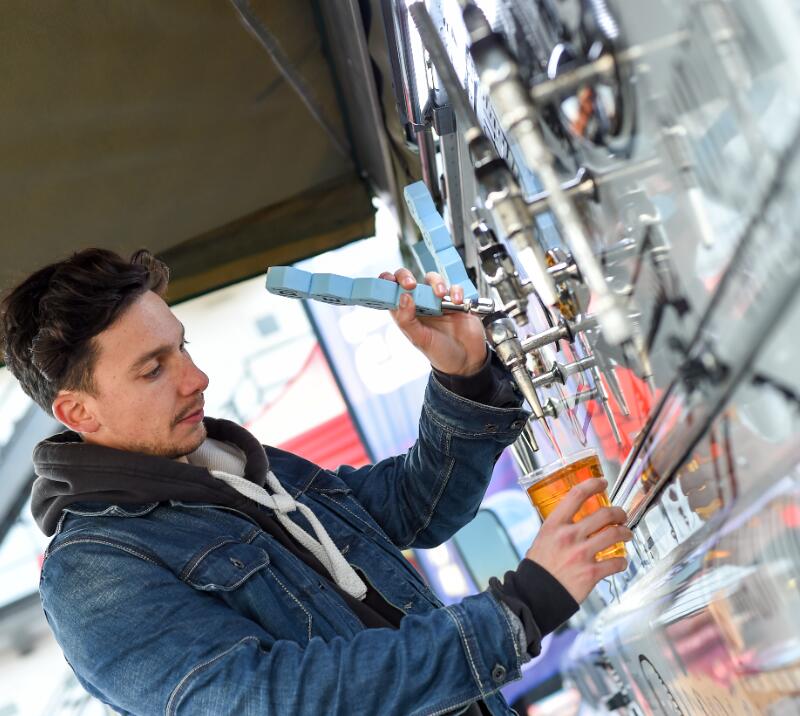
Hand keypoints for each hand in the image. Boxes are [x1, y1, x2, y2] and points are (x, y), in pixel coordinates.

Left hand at [381, 268, 486, 376]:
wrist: (466, 361)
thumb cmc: (440, 353)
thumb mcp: (419, 339)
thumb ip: (407, 320)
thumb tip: (403, 297)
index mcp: (406, 313)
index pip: (391, 293)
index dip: (386, 283)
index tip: (387, 281)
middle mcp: (420, 304)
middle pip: (408, 279)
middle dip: (406, 276)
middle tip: (410, 284)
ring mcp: (437, 301)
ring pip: (431, 279)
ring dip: (435, 282)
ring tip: (440, 295)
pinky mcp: (455, 301)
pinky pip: (454, 287)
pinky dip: (456, 290)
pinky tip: (457, 301)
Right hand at [524, 478, 631, 602]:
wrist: (535, 594)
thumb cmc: (538, 567)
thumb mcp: (542, 538)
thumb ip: (559, 529)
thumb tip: (574, 520)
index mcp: (555, 525)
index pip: (577, 495)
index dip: (593, 485)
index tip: (602, 482)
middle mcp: (569, 536)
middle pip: (604, 514)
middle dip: (618, 513)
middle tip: (621, 515)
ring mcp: (582, 554)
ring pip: (614, 535)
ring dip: (625, 533)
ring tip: (627, 534)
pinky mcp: (591, 573)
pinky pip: (616, 563)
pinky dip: (622, 562)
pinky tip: (621, 562)